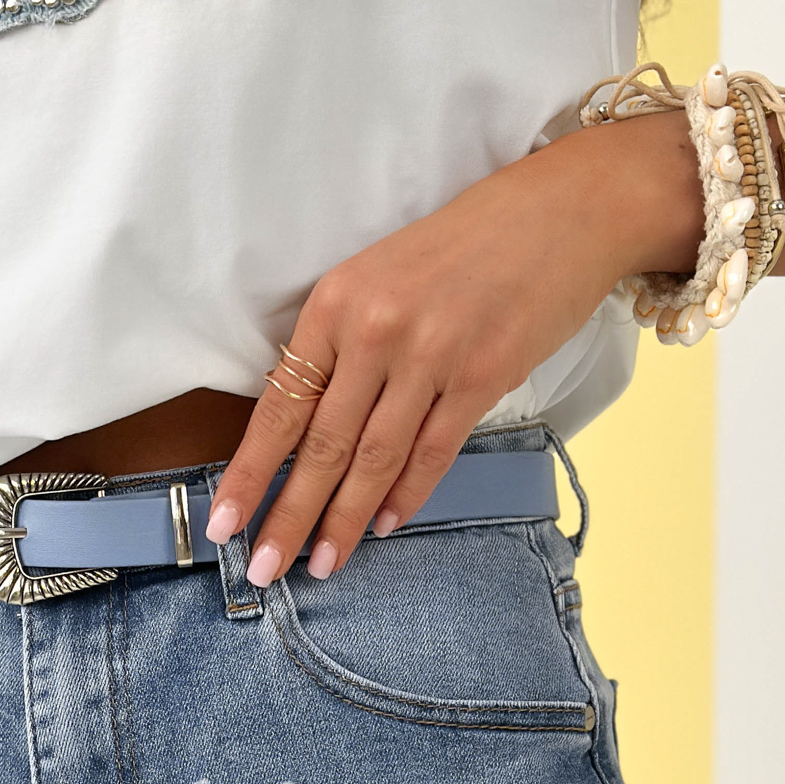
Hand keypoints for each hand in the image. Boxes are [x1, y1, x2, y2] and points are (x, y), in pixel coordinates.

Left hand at [208, 111, 703, 582]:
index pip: (279, 407)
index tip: (222, 524)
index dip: (248, 475)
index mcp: (335, 303)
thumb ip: (340, 346)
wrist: (562, 213)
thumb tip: (302, 429)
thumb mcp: (378, 278)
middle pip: (321, 446)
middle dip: (289, 516)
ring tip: (320, 565)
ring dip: (343, 521)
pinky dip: (406, 495)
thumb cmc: (462, 248)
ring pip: (374, 459)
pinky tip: (383, 527)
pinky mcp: (483, 376)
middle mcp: (376, 330)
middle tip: (264, 570)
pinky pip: (432, 452)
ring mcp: (431, 355)